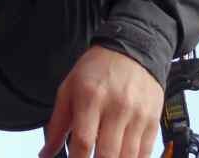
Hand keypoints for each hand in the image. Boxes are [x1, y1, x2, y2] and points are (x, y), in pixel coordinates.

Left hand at [39, 45, 162, 157]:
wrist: (133, 50)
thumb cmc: (98, 69)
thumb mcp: (69, 88)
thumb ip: (57, 124)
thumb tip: (46, 153)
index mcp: (91, 97)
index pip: (83, 141)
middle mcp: (116, 107)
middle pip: (108, 154)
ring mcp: (137, 115)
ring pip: (128, 157)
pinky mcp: (153, 121)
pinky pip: (144, 153)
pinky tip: (121, 157)